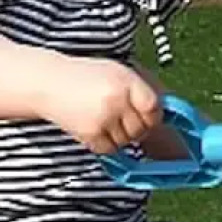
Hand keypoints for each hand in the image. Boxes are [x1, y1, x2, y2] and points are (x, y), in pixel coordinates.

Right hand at [38, 57, 162, 153]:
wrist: (49, 82)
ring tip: (102, 118)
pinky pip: (109, 149)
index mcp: (126, 81)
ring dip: (118, 136)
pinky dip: (104, 143)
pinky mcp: (90, 133)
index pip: (154, 108)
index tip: (147, 116)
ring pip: (126, 141)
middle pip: (141, 129)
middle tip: (120, 118)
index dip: (152, 116)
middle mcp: (117, 99)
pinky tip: (93, 127)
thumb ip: (140, 90)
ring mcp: (104, 117)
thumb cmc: (86, 76)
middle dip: (135, 128)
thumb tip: (172, 113)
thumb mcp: (116, 72)